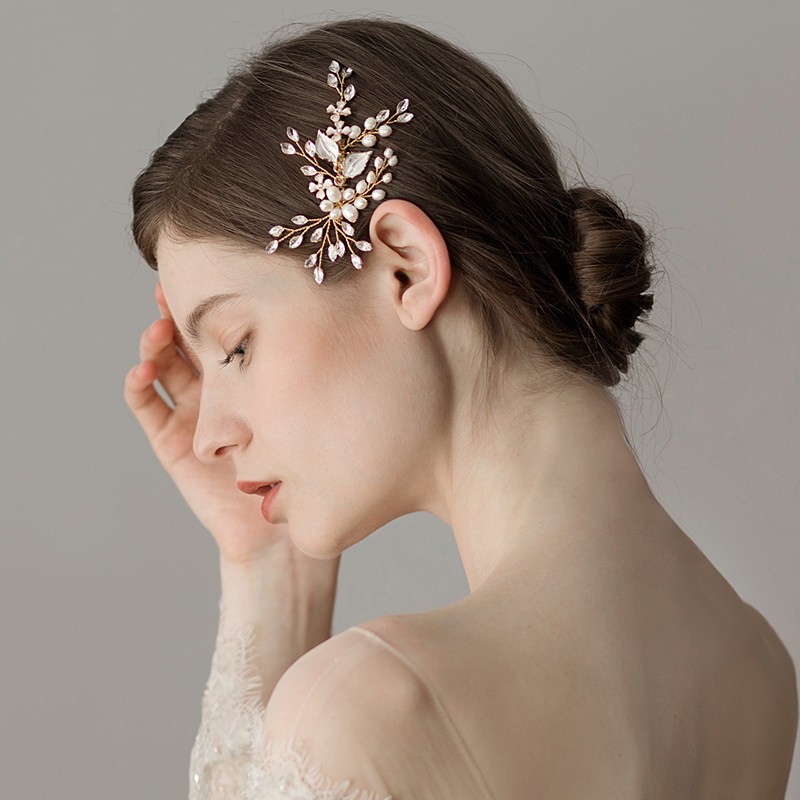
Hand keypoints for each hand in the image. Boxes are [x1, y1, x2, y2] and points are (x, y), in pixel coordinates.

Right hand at [123, 282, 339, 583]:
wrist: (280, 528)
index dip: (219, 304)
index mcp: (251, 377)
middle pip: (191, 339)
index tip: (219, 275)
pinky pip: (149, 406)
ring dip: (156, 342)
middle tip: (176, 288)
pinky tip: (145, 368)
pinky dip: (141, 384)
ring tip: (160, 327)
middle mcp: (218, 389)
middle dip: (181, 312)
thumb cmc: (305, 468)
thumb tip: (334, 319)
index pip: (228, 330)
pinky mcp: (171, 440)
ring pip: (165, 364)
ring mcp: (192, 412)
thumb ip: (309, 374)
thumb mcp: (307, 410)